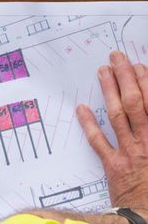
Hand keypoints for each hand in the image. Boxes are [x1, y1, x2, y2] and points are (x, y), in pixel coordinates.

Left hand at [77, 51, 147, 211]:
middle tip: (116, 58)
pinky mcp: (113, 166)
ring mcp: (129, 153)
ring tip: (102, 71)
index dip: (146, 83)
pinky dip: (89, 124)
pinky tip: (81, 108)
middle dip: (125, 78)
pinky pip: (98, 141)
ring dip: (108, 91)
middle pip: (134, 104)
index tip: (138, 66)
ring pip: (116, 116)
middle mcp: (147, 142)